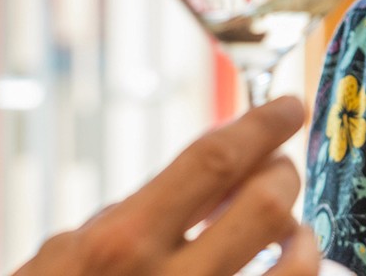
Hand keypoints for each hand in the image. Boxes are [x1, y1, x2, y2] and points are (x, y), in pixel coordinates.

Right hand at [13, 96, 319, 275]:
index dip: (261, 125)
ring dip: (301, 234)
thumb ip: (127, 216)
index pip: (213, 162)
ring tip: (289, 229)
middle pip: (265, 204)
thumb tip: (197, 184)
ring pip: (295, 264)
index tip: (288, 106)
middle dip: (283, 174)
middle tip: (280, 169)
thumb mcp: (64, 257)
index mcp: (120, 244)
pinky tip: (286, 269)